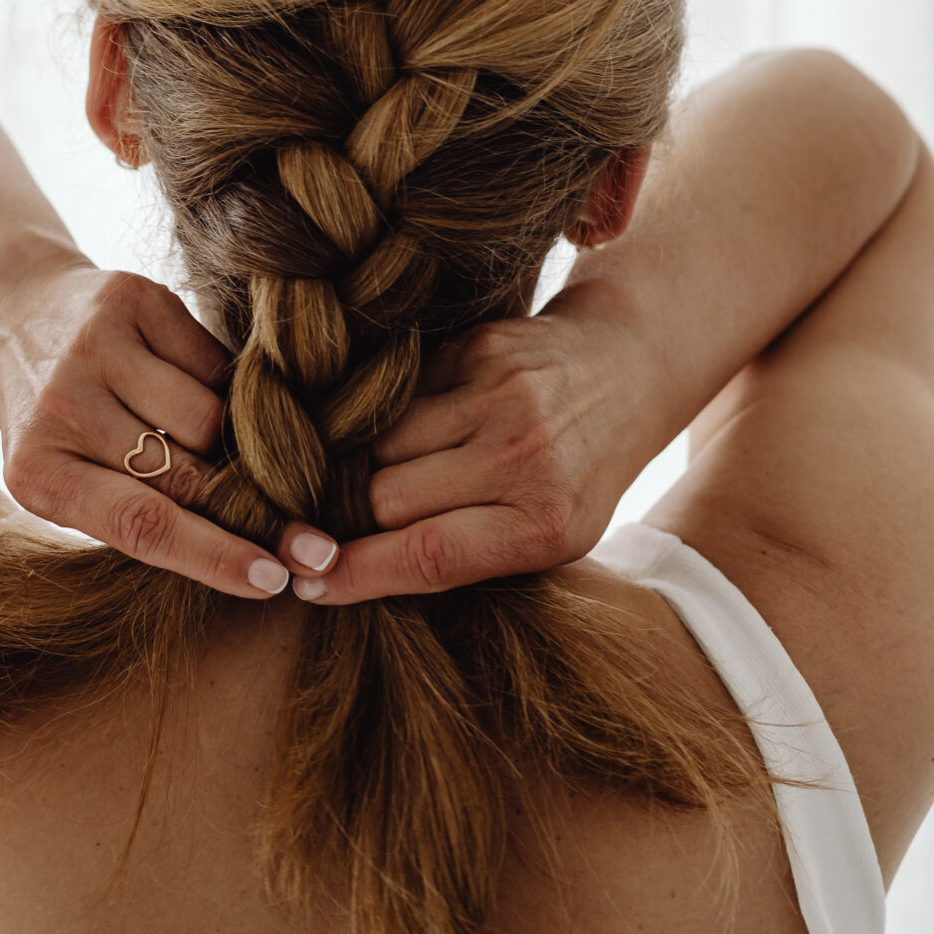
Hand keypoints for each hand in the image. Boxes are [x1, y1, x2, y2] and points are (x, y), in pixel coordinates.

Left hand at [0, 262, 337, 598]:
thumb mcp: (72, 485)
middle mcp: (61, 406)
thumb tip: (254, 558)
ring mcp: (95, 347)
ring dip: (224, 438)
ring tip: (197, 435)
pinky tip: (188, 383)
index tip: (273, 578)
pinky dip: (218, 384)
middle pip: (188, 473)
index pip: (143, 523)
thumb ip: (141, 518)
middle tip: (274, 515)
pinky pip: (213, 361)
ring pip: (210, 417)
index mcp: (39, 472)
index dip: (215, 555)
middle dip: (240, 502)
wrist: (13, 316)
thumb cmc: (58, 426)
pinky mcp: (130, 299)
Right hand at [295, 310, 662, 603]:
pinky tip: (418, 422)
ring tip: (394, 467)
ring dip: (368, 462)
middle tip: (348, 520)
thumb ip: (464, 556)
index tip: (308, 584)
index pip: (427, 555)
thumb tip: (347, 574)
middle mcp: (522, 457)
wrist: (626, 367)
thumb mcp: (548, 538)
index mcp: (545, 523)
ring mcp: (498, 396)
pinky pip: (394, 395)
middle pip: (385, 498)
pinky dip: (391, 416)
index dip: (355, 573)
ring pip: (378, 444)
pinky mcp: (475, 349)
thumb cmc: (579, 472)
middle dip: (357, 516)